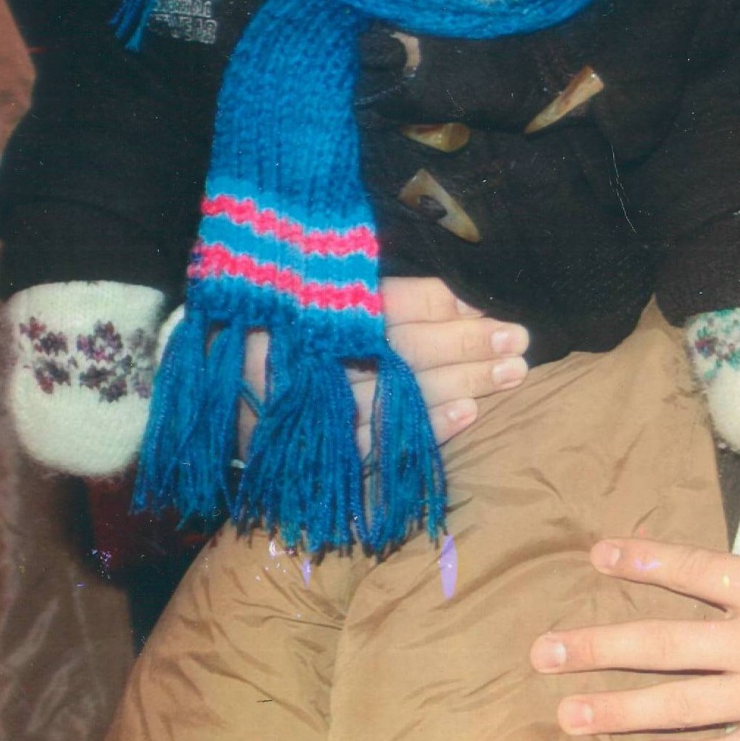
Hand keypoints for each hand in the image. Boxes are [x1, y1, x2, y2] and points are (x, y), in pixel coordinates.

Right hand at [239, 280, 527, 448]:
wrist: (222, 397)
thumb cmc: (287, 330)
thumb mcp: (314, 293)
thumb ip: (370, 286)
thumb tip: (457, 287)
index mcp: (306, 312)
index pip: (384, 304)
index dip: (439, 302)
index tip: (485, 300)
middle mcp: (308, 362)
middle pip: (400, 351)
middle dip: (465, 344)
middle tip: (517, 337)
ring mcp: (314, 413)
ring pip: (400, 397)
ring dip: (463, 383)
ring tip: (513, 371)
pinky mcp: (321, 454)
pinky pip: (383, 445)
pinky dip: (428, 429)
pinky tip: (469, 413)